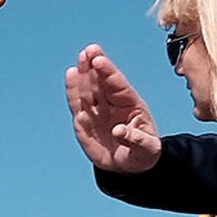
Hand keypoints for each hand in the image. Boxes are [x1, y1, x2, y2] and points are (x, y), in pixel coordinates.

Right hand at [66, 48, 163, 174]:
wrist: (128, 165)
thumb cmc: (142, 154)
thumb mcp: (146, 149)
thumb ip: (136, 139)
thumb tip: (119, 131)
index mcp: (130, 104)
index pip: (118, 85)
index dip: (108, 72)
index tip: (99, 60)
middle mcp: (112, 103)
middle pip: (102, 81)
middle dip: (95, 65)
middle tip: (89, 50)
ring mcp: (97, 110)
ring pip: (88, 88)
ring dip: (84, 73)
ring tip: (81, 57)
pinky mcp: (84, 120)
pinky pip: (77, 103)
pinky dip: (72, 90)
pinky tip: (71, 74)